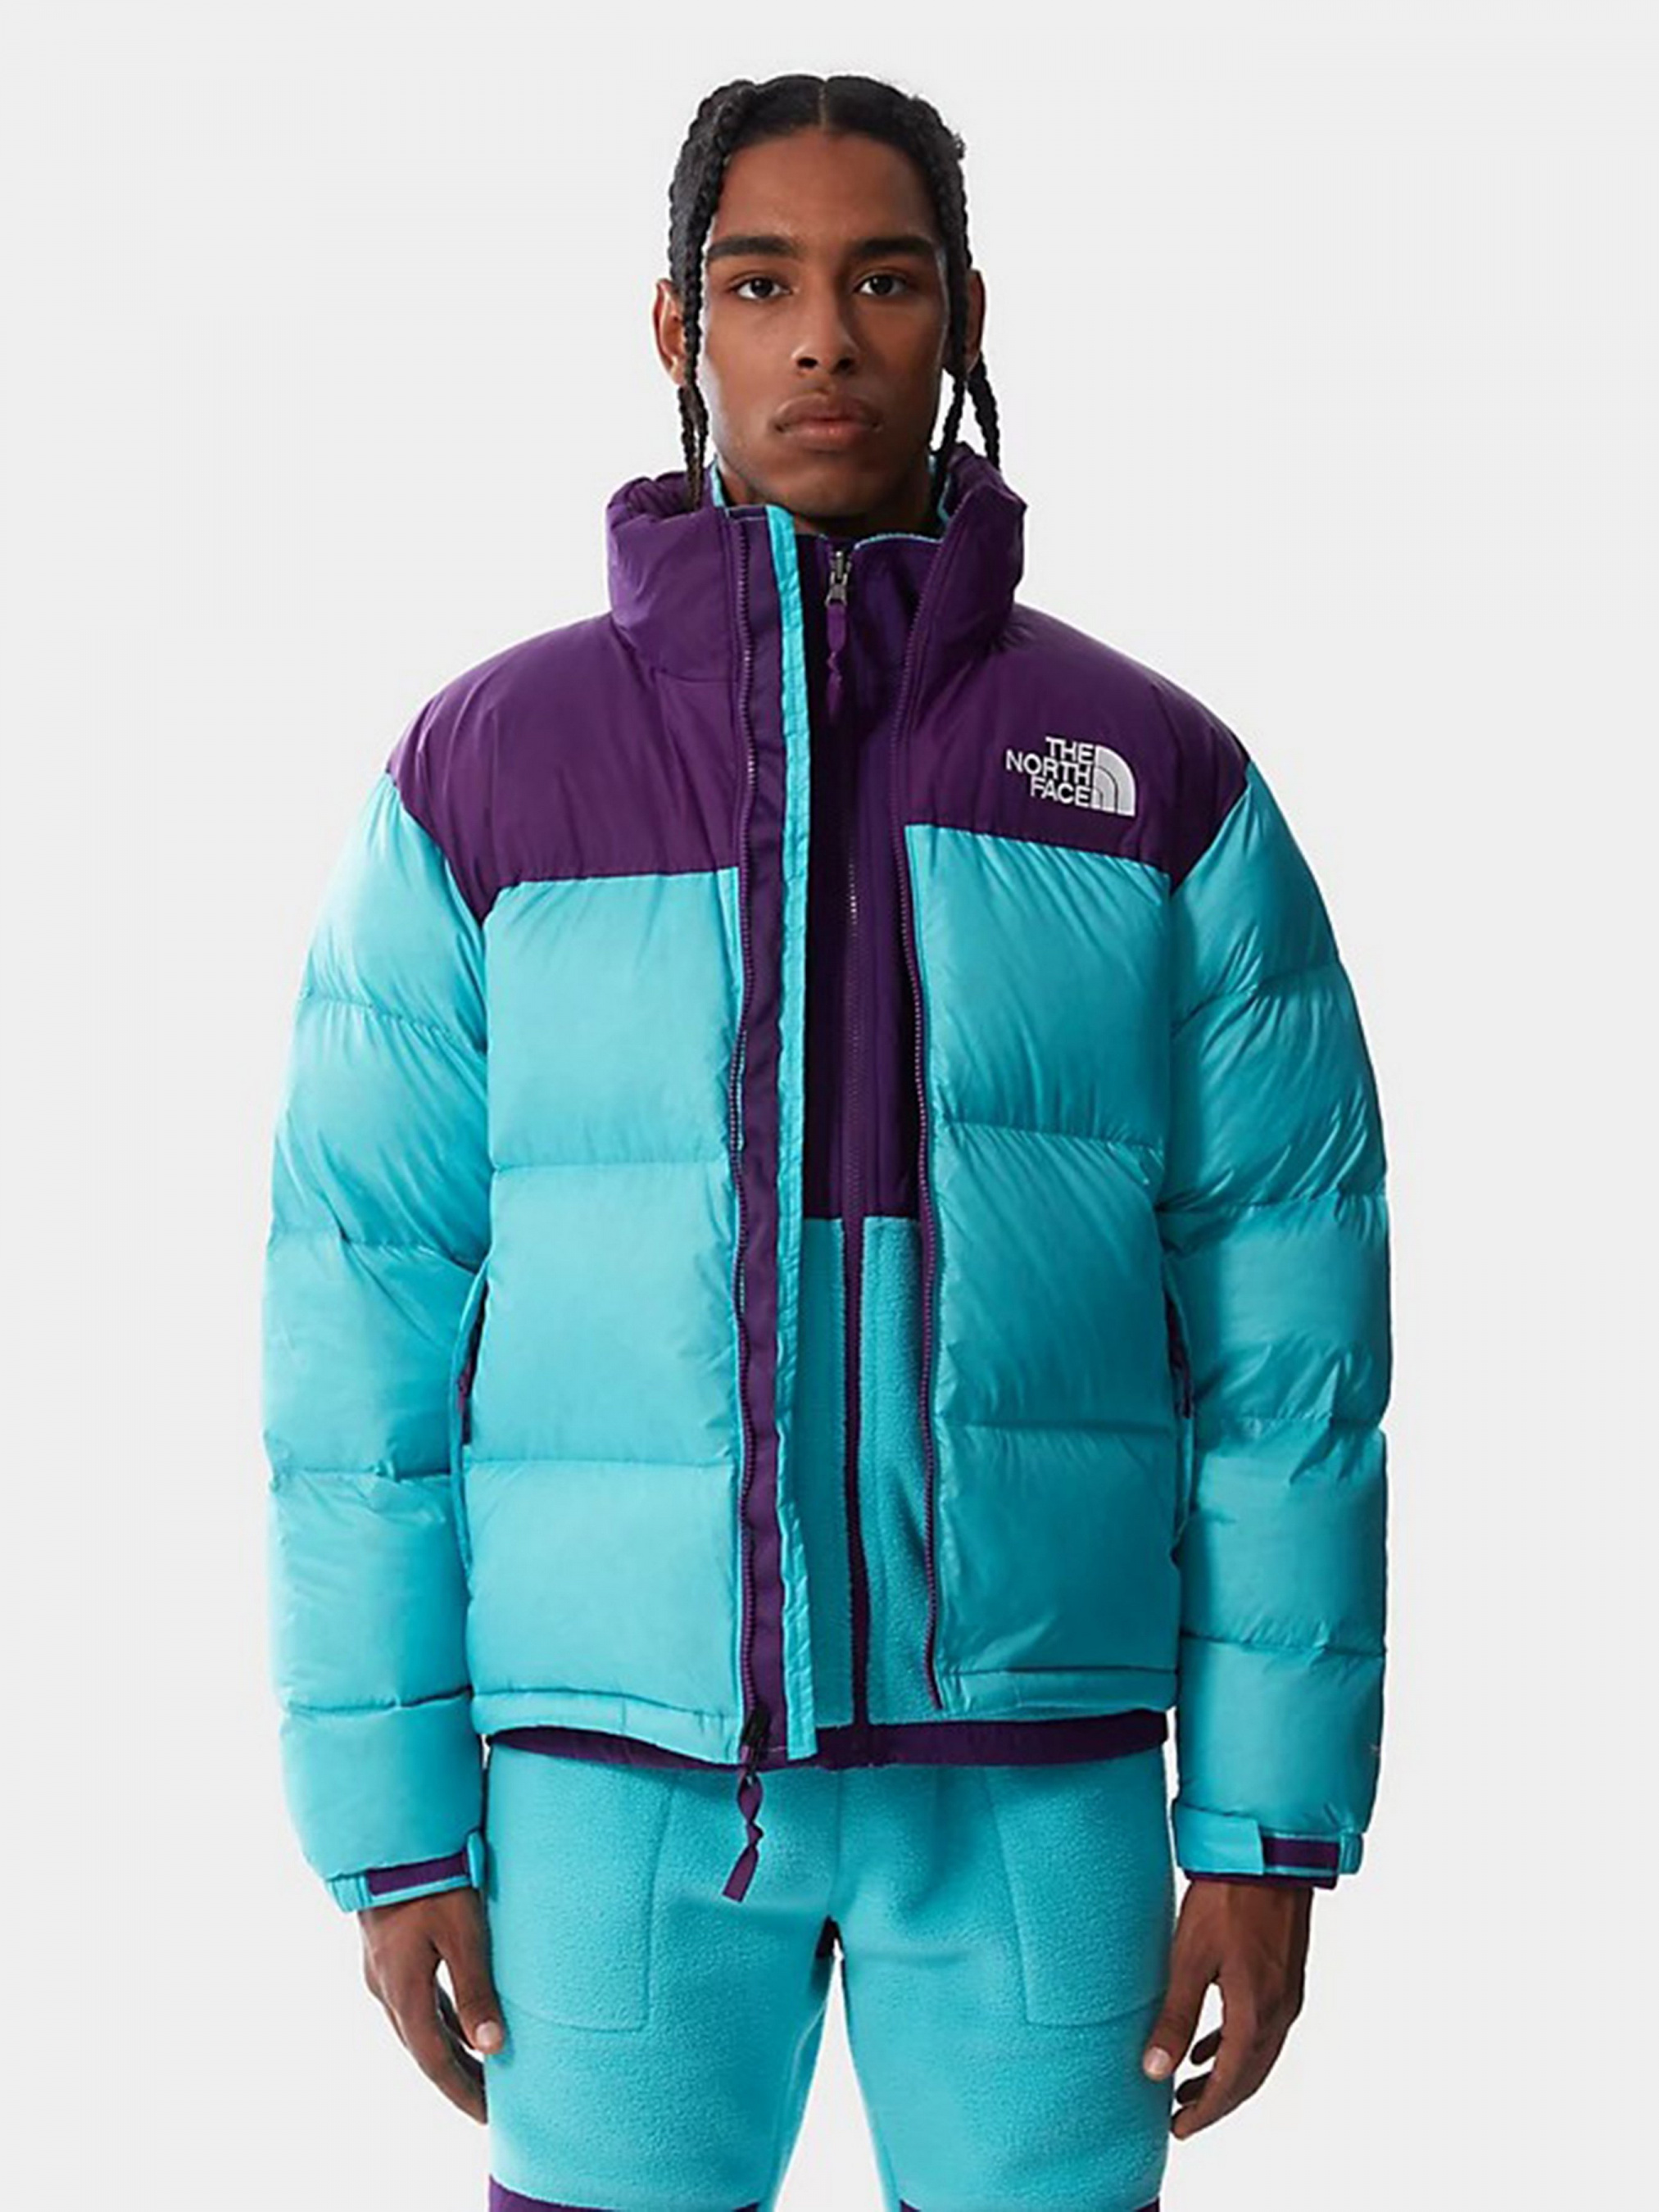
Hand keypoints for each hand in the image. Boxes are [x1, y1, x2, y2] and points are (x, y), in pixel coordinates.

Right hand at [359, 1885, 505, 2120]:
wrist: (389, 1841)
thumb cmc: (432, 1882)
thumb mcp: (463, 1933)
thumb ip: (476, 1990)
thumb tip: (492, 2046)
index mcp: (403, 1993)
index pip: (436, 2061)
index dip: (462, 2092)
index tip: (489, 2118)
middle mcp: (386, 1990)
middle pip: (424, 2050)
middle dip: (457, 2079)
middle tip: (490, 2103)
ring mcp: (383, 1972)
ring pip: (418, 2026)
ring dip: (447, 2050)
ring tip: (480, 2070)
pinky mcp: (387, 1954)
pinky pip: (416, 2001)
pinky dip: (439, 2020)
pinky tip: (458, 2021)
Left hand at [1141, 1877, 1311, 2136]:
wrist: (1268, 1856)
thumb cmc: (1227, 1900)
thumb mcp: (1191, 1958)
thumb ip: (1175, 2016)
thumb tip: (1154, 2069)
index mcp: (1256, 2015)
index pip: (1230, 2084)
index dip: (1204, 2111)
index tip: (1178, 2128)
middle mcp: (1279, 2013)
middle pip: (1248, 2077)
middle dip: (1215, 2101)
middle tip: (1181, 2117)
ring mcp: (1287, 1995)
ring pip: (1258, 2056)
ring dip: (1227, 2076)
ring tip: (1191, 2086)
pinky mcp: (1285, 1977)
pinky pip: (1264, 2029)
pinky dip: (1237, 2046)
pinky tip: (1213, 2043)